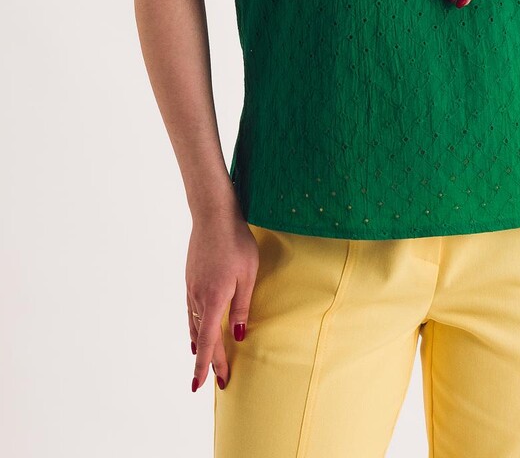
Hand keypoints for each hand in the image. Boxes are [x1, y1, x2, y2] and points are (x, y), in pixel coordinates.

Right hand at [186, 209, 259, 392]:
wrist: (212, 216)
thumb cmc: (236, 242)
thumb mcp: (248, 274)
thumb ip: (242, 306)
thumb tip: (239, 336)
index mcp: (214, 299)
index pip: (209, 341)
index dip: (207, 365)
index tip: (201, 386)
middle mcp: (198, 298)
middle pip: (203, 338)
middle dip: (211, 361)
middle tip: (220, 381)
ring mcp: (191, 288)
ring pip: (195, 326)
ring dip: (203, 346)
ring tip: (207, 364)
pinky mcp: (190, 279)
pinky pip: (191, 312)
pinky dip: (195, 328)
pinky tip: (196, 333)